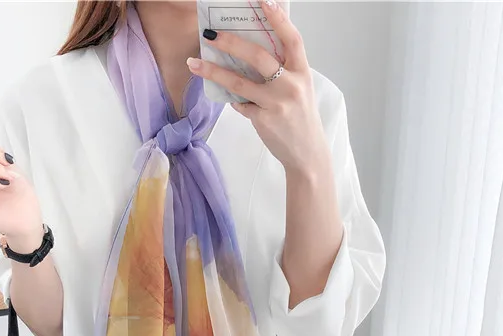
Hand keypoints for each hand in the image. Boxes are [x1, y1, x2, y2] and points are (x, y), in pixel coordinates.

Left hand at [188, 0, 328, 174]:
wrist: (307, 154)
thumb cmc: (301, 118)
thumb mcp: (300, 89)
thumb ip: (283, 70)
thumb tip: (251, 51)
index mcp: (302, 72)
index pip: (292, 38)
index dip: (278, 18)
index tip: (263, 1)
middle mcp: (291, 85)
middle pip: (258, 56)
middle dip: (231, 42)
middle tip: (210, 35)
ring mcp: (277, 103)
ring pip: (240, 82)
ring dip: (214, 71)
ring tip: (195, 63)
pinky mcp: (264, 120)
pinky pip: (241, 104)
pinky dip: (233, 100)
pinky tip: (229, 96)